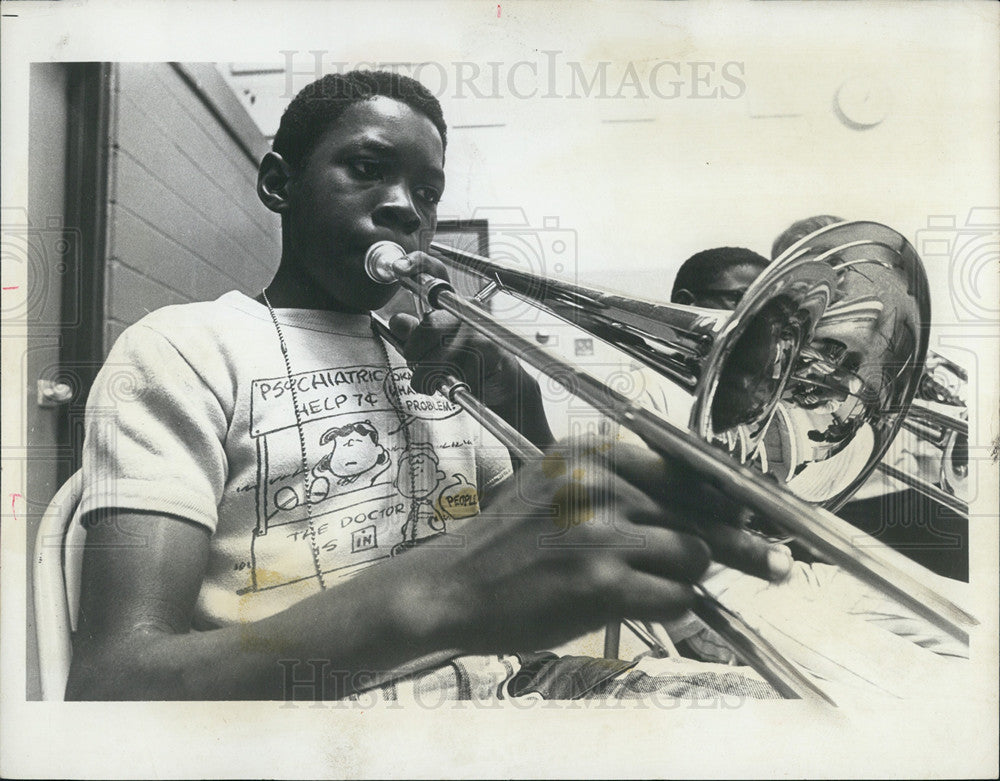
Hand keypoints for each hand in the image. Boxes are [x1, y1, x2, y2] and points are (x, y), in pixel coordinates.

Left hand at [386, 251, 553, 447]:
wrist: (504, 384)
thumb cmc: (471, 364)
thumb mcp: (435, 348)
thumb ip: (415, 335)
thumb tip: (397, 321)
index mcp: (453, 304)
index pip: (435, 273)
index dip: (416, 263)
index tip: (398, 268)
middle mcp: (467, 308)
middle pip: (428, 325)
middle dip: (415, 354)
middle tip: (418, 368)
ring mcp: (479, 326)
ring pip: (437, 354)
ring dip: (429, 376)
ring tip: (435, 381)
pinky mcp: (488, 347)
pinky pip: (453, 370)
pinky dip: (449, 384)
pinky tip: (460, 383)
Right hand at [394, 436, 791, 654]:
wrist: (453, 586)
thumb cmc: (505, 541)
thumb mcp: (553, 484)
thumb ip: (617, 483)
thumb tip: (699, 503)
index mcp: (589, 453)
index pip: (683, 467)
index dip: (729, 495)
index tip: (760, 513)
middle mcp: (598, 484)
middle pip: (698, 511)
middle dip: (739, 543)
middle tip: (778, 562)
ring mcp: (599, 533)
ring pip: (691, 555)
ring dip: (686, 576)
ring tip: (652, 583)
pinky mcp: (600, 583)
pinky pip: (674, 596)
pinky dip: (672, 605)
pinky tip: (643, 603)